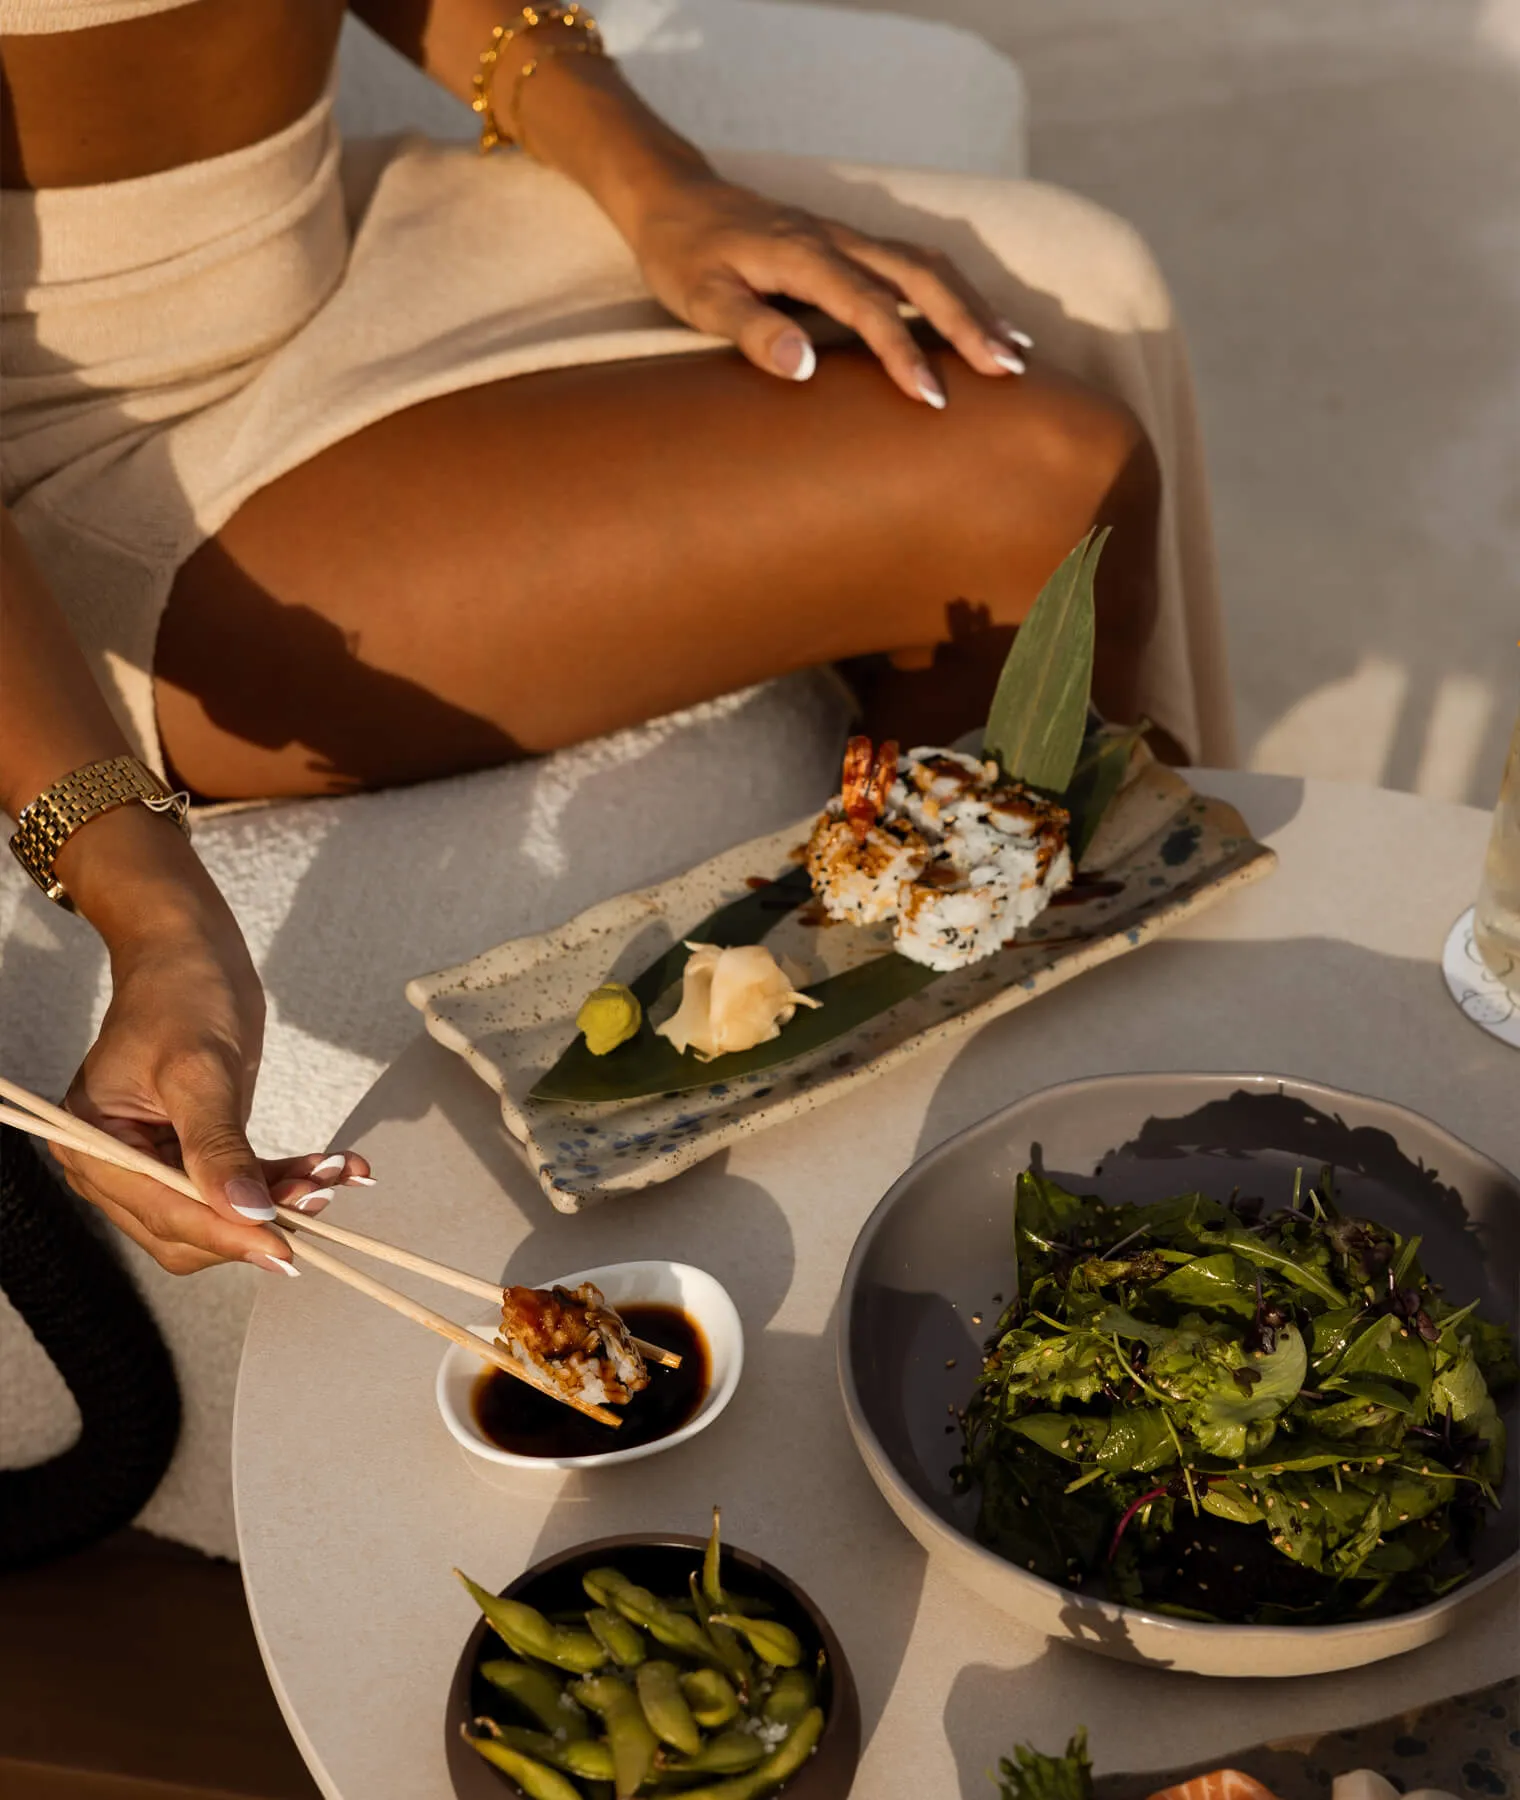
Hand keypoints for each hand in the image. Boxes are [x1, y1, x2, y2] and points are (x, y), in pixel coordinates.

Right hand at [55, 902, 371, 1275]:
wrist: (191, 955)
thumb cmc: (181, 994)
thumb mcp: (200, 1069)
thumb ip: (219, 1145)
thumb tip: (249, 1214)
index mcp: (93, 1146)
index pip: (163, 1212)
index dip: (226, 1233)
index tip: (284, 1246)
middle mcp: (116, 1166)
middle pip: (189, 1229)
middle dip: (258, 1220)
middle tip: (320, 1197)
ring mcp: (155, 1162)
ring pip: (223, 1211)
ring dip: (283, 1199)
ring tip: (336, 1174)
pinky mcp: (194, 1152)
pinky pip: (240, 1183)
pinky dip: (285, 1178)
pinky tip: (334, 1167)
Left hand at [628, 174, 1032, 404]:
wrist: (676, 198)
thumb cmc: (684, 257)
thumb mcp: (701, 299)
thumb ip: (751, 330)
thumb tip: (803, 368)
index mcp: (804, 257)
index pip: (869, 307)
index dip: (903, 352)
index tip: (933, 398)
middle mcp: (838, 240)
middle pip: (921, 276)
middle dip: (968, 324)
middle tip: (1008, 372)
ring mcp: (850, 238)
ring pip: (929, 265)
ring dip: (974, 306)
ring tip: (1014, 352)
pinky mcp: (852, 244)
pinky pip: (917, 264)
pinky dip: (956, 291)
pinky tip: (979, 321)